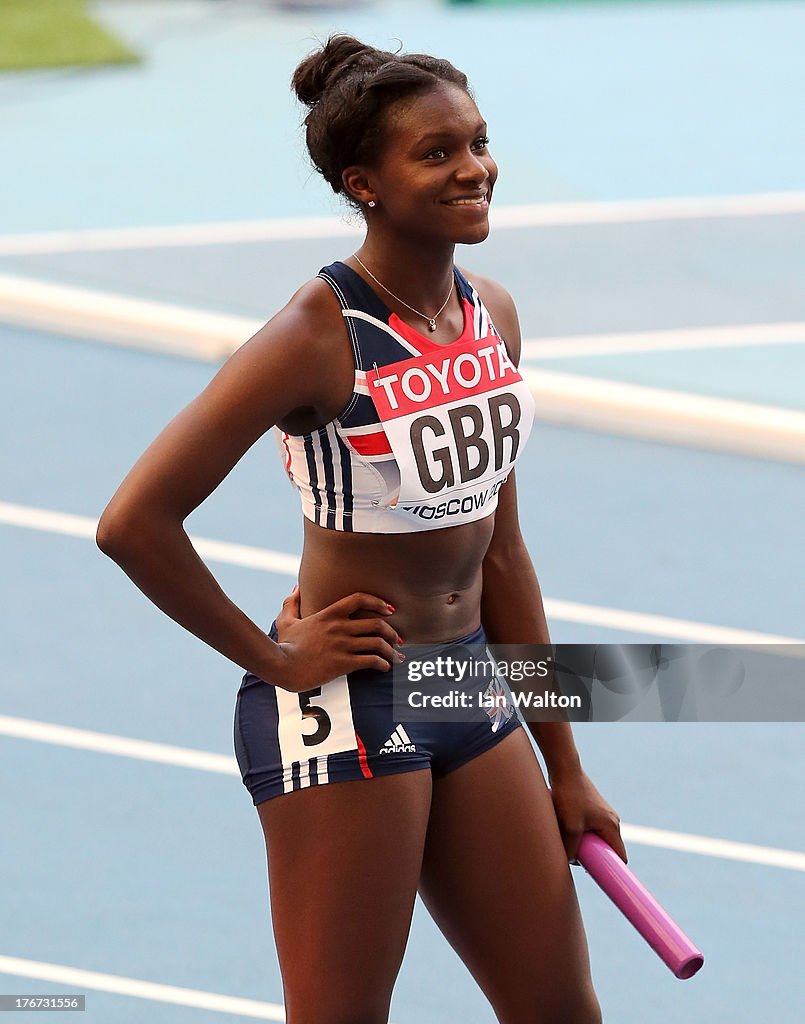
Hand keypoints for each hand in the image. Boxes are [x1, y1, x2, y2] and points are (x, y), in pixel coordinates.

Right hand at [272, 585, 403, 692]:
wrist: (282, 666)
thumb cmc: (284, 644)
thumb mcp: (286, 619)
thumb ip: (293, 602)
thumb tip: (297, 587)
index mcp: (329, 614)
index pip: (359, 599)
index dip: (378, 601)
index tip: (390, 609)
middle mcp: (340, 627)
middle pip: (377, 623)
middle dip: (392, 632)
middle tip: (398, 639)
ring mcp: (343, 645)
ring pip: (377, 643)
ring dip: (391, 650)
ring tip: (396, 656)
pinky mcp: (343, 663)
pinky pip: (371, 661)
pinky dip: (382, 664)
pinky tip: (385, 667)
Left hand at [548, 769, 626, 864]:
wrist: (563, 768)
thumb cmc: (569, 796)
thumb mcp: (570, 827)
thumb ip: (572, 849)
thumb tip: (572, 861)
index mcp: (612, 826)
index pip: (620, 857)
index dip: (614, 870)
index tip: (603, 880)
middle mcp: (610, 819)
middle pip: (605, 848)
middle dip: (592, 856)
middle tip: (576, 858)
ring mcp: (601, 812)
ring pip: (594, 837)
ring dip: (582, 842)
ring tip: (566, 838)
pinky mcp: (590, 807)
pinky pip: (587, 827)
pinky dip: (577, 831)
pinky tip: (563, 827)